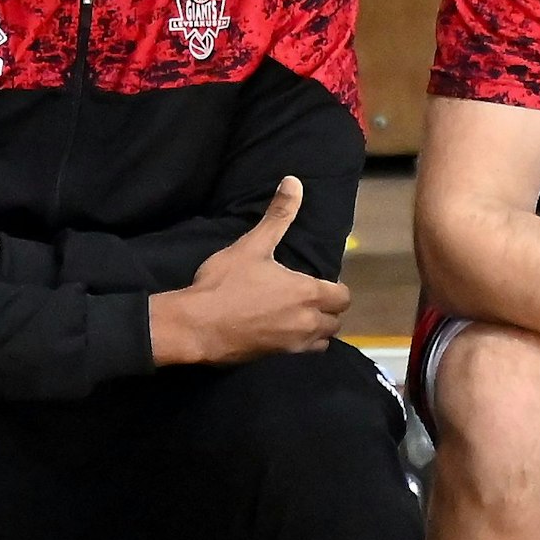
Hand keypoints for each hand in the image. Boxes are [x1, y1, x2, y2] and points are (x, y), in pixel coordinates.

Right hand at [150, 177, 351, 364]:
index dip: (333, 288)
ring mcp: (294, 344)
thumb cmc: (225, 284)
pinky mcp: (278, 358)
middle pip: (336, 320)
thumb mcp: (251, 245)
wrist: (197, 326)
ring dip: (317, 328)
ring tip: (297, 316)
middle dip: (327, 309)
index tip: (314, 282)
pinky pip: (303, 352)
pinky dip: (299, 343)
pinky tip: (280, 331)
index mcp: (308, 293)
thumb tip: (294, 181)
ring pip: (323, 339)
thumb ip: (277, 216)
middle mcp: (309, 321)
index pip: (343, 296)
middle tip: (305, 297)